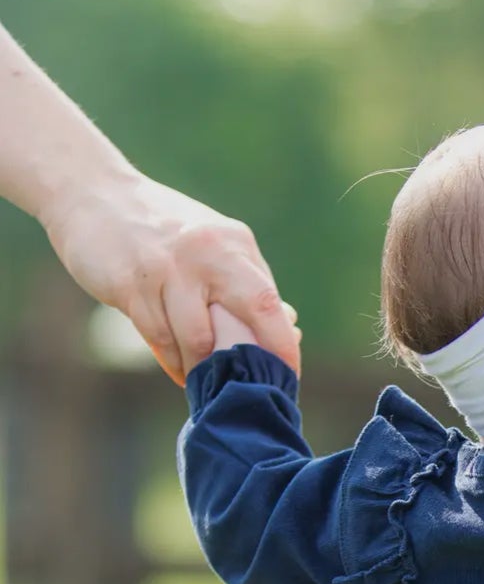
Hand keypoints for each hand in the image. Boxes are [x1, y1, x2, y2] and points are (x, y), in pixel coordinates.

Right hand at [42, 169, 300, 384]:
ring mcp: (168, 268)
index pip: (269, 300)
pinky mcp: (132, 284)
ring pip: (198, 340)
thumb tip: (289, 325)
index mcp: (233, 243)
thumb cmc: (162, 230)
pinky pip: (160, 338)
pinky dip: (173, 361)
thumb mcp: (211, 242)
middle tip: (256, 390)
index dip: (283, 344)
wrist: (92, 193)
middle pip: (249, 312)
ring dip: (203, 368)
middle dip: (255, 358)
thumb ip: (246, 281)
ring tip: (205, 381)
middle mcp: (206, 251)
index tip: (289, 377)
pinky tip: (180, 371)